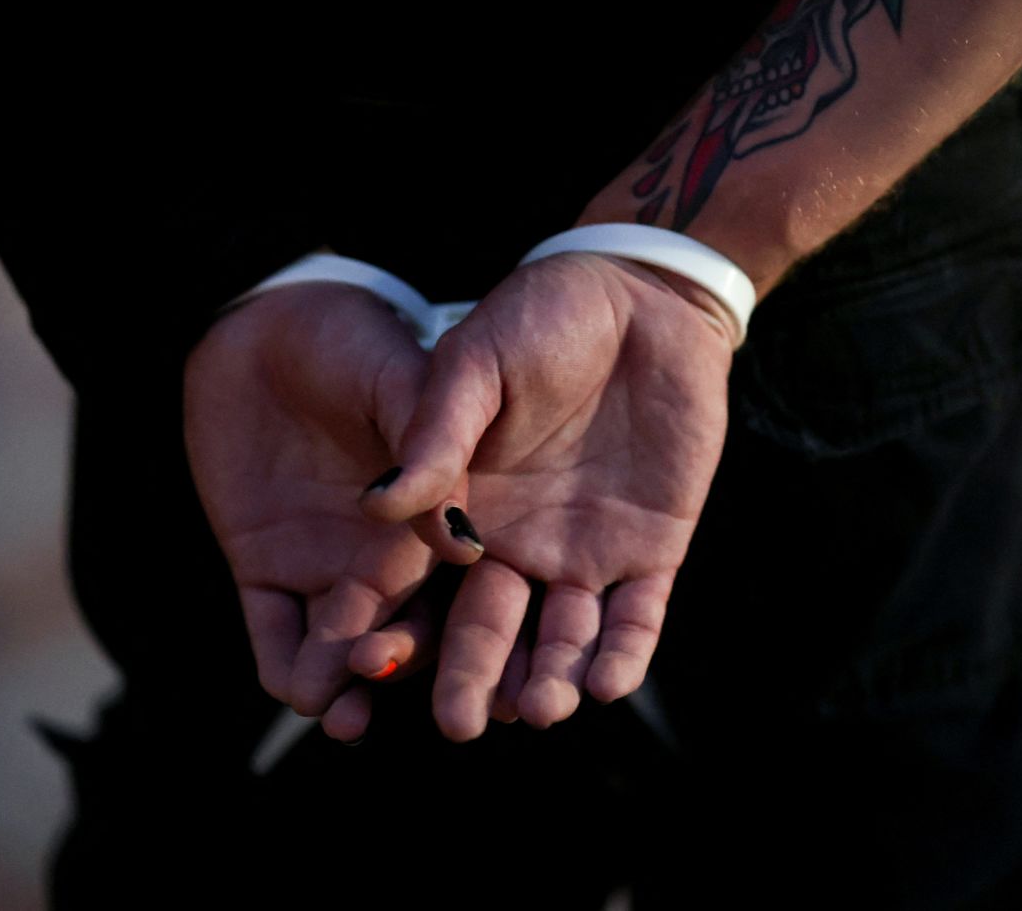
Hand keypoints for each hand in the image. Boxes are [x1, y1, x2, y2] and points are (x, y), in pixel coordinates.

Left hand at [183, 283, 478, 740]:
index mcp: (440, 518)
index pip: (472, 595)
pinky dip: (287, 665)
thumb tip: (463, 544)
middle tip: (434, 717)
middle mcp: (392, 559)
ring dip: (351, 688)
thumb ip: (435, 452)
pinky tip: (298, 689)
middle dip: (419, 676)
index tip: (500, 686)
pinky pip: (277, 632)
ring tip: (348, 718)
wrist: (260, 326)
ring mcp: (329, 569)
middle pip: (416, 635)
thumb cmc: (351, 341)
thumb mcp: (402, 381)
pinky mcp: (265, 569)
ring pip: (346, 647)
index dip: (489, 643)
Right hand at [359, 253, 737, 740]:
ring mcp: (585, 552)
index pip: (424, 588)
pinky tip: (606, 682)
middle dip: (471, 681)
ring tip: (538, 708)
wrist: (640, 296)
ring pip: (563, 639)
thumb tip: (377, 504)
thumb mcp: (474, 365)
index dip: (398, 631)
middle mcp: (518, 544)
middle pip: (489, 633)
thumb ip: (436, 434)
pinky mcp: (652, 550)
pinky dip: (623, 653)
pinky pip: (637, 617)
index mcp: (465, 508)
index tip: (369, 670)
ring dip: (550, 680)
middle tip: (458, 725)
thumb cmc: (541, 317)